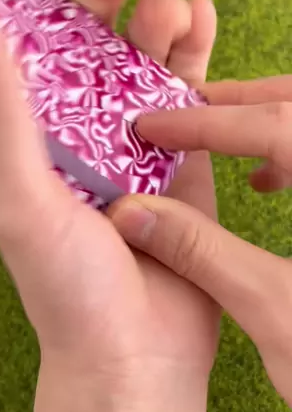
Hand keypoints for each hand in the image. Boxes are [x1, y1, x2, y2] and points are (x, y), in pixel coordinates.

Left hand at [0, 0, 220, 390]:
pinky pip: (187, 85)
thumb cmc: (66, 290)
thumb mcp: (20, 199)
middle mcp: (70, 129)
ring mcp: (127, 137)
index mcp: (19, 137)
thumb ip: (0, 112)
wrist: (136, 354)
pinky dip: (196, 47)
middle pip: (76, 37)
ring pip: (137, 52)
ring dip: (152, 15)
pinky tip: (202, 18)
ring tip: (169, 10)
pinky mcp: (180, 152)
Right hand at [109, 76, 291, 405]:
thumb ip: (203, 254)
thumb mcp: (276, 311)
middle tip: (185, 112)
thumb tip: (134, 212)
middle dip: (243, 101)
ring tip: (217, 139)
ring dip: (269, 121)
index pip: (276, 125)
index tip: (152, 126)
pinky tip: (265, 181)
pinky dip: (291, 151)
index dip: (206, 122)